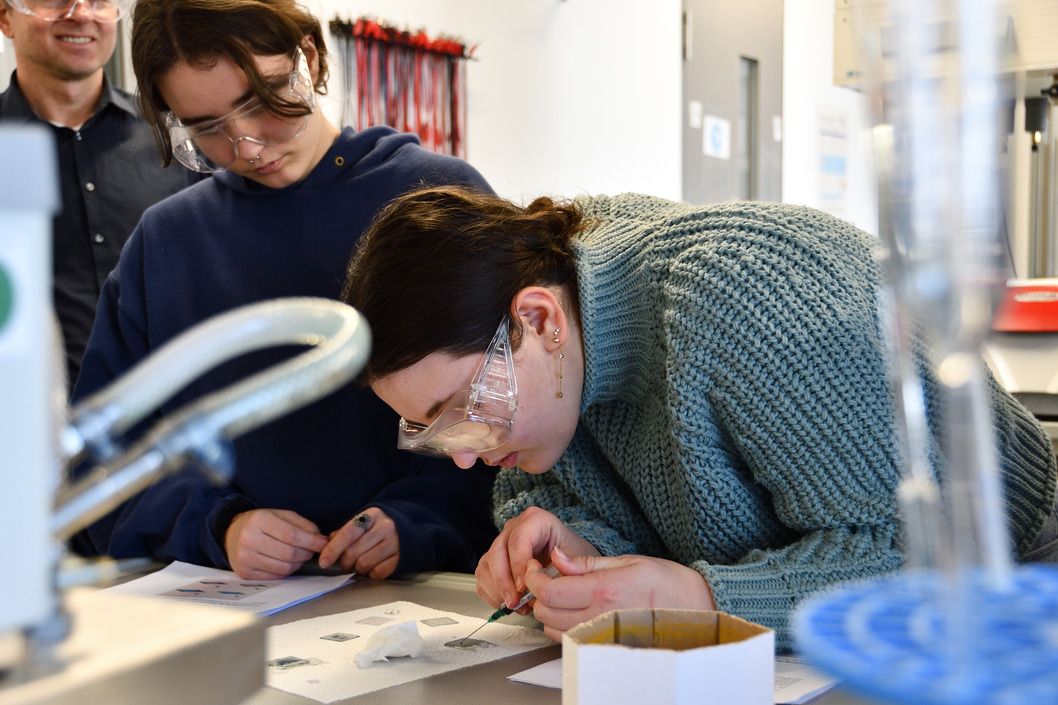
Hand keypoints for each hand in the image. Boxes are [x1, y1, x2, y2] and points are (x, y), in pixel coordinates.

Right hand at [224, 508, 327, 579]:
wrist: (232, 534)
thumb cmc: (262, 523)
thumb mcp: (281, 515)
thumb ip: (303, 525)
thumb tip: (321, 540)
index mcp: (259, 520)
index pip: (292, 535)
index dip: (311, 541)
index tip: (323, 544)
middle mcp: (249, 539)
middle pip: (289, 553)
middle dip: (306, 553)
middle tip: (310, 551)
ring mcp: (245, 558)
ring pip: (284, 568)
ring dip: (298, 563)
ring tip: (298, 556)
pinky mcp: (245, 573)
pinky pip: (275, 577)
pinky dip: (286, 571)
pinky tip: (286, 562)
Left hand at [318, 508, 399, 578]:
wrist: (409, 527)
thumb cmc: (378, 527)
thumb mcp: (363, 522)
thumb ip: (344, 532)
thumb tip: (327, 545)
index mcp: (372, 515)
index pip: (348, 533)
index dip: (333, 548)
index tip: (324, 561)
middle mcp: (386, 527)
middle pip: (354, 552)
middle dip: (344, 562)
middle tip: (344, 563)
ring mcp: (395, 543)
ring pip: (364, 564)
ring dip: (357, 568)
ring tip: (360, 563)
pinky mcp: (401, 557)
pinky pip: (378, 573)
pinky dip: (371, 573)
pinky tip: (373, 566)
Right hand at [475, 507, 599, 611]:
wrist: (572, 563)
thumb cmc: (576, 559)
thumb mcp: (580, 560)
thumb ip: (565, 567)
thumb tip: (541, 574)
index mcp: (536, 520)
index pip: (518, 540)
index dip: (518, 566)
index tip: (524, 589)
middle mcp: (514, 528)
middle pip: (497, 553)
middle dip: (504, 582)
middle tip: (515, 603)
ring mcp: (501, 543)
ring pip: (485, 566)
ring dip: (497, 590)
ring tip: (516, 606)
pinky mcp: (493, 560)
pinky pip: (483, 577)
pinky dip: (492, 594)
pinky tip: (509, 604)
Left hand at [526, 546, 715, 640]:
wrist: (692, 607)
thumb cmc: (664, 581)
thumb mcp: (625, 560)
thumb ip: (586, 562)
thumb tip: (556, 555)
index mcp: (604, 590)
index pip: (551, 591)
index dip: (534, 577)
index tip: (535, 567)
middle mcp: (600, 616)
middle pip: (546, 612)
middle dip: (539, 593)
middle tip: (546, 577)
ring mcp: (602, 634)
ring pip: (552, 630)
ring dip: (549, 611)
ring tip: (562, 593)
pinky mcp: (604, 644)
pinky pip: (569, 640)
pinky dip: (561, 626)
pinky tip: (574, 610)